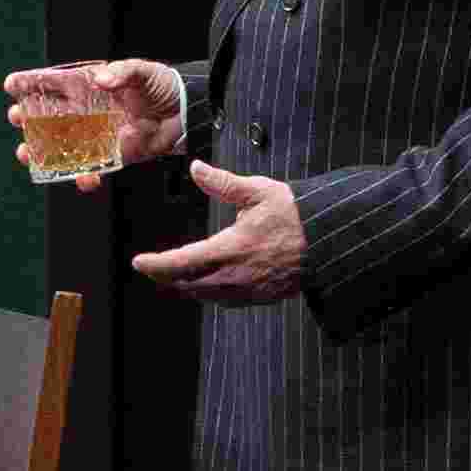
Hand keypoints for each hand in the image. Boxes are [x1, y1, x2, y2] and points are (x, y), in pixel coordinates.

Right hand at [1, 58, 183, 183]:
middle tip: (16, 119)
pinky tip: (81, 180)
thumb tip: (101, 81)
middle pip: (48, 115)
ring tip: (25, 154)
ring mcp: (96, 135)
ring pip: (60, 145)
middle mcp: (86, 111)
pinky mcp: (111, 155)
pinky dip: (84, 176)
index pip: (54, 83)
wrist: (186, 114)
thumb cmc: (163, 86)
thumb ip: (121, 73)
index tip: (11, 85)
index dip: (31, 83)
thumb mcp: (142, 71)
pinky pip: (92, 168)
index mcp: (89, 86)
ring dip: (41, 151)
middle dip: (27, 118)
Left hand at [131, 163, 305, 303]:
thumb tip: (196, 169)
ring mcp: (250, 290)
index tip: (138, 262)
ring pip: (205, 295)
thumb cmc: (298, 215)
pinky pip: (225, 301)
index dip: (156, 265)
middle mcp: (236, 276)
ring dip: (185, 286)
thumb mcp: (259, 191)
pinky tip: (205, 283)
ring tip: (171, 274)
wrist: (332, 242)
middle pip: (187, 284)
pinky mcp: (262, 297)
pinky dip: (208, 292)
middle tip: (149, 267)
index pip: (181, 263)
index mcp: (231, 249)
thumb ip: (222, 183)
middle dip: (165, 276)